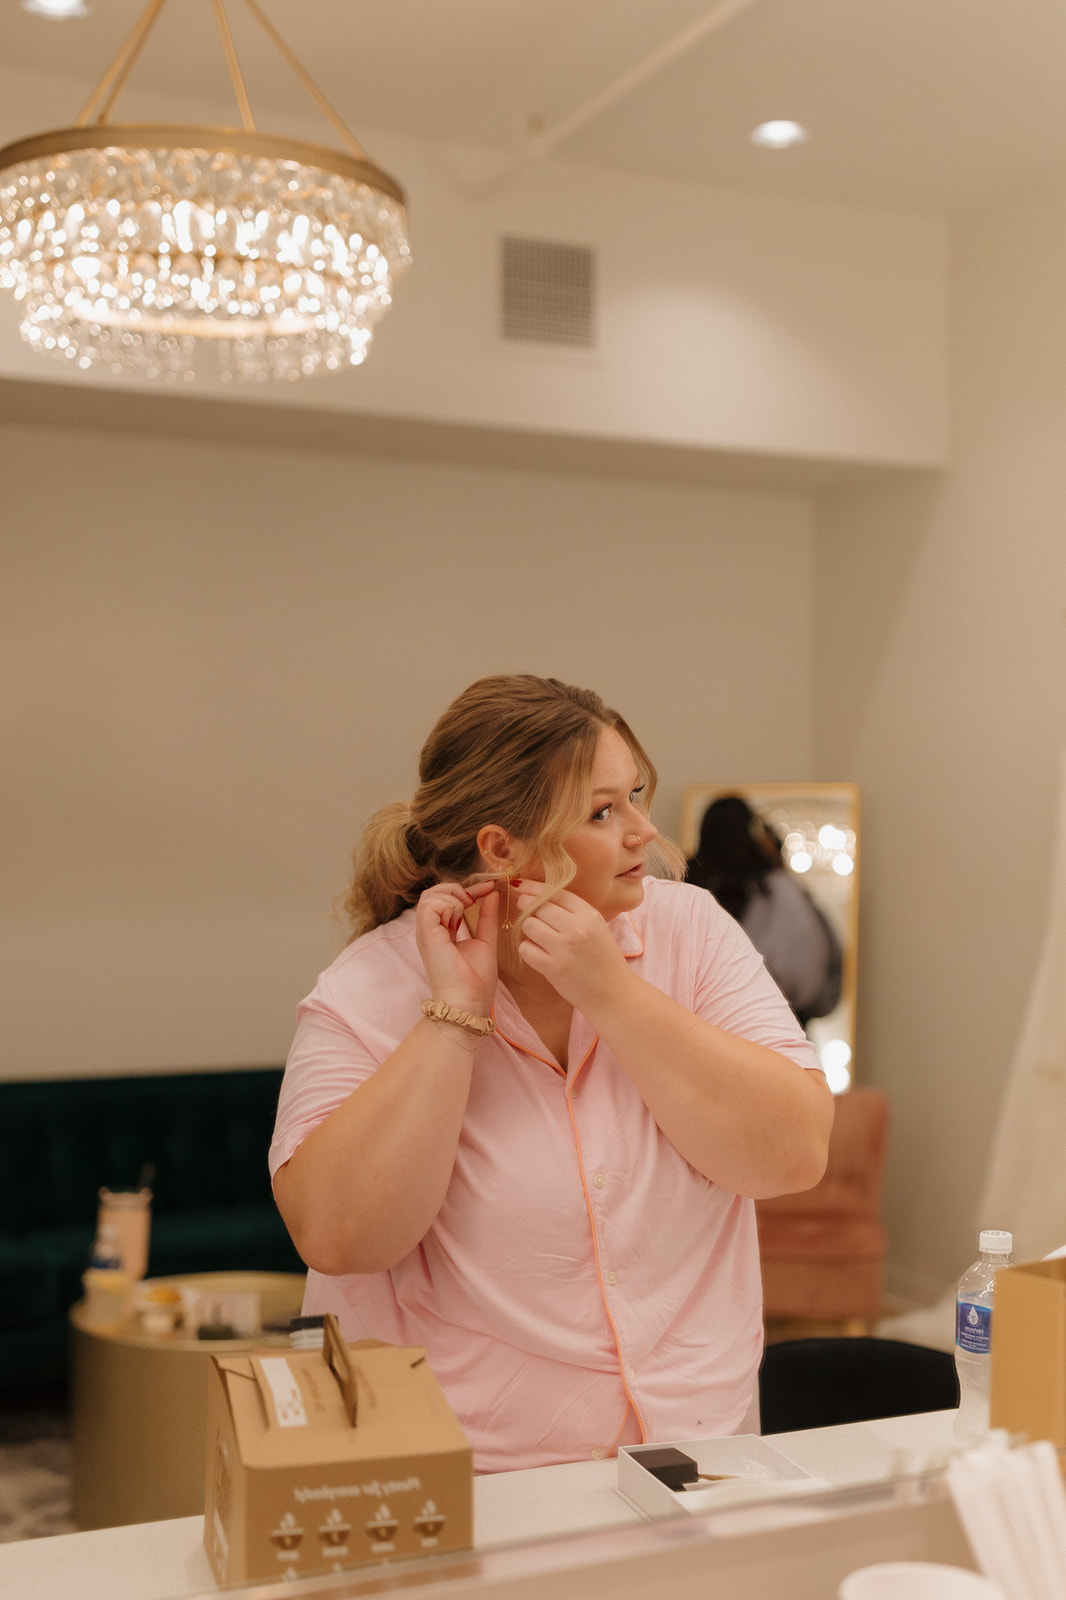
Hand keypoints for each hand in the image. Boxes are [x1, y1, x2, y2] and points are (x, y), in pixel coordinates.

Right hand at [415, 880, 500, 1013]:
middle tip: (475, 899)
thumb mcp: (486, 940)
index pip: (447, 899)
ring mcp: (426, 932)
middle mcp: (431, 930)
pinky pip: (431, 904)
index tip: (490, 887)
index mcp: (442, 932)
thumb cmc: (476, 980)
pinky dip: (448, 904)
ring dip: (453, 897)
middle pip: (434, 892)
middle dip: (458, 889)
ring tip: (466, 911)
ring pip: (430, 895)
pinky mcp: (426, 935)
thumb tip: (492, 894)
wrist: (469, 1001)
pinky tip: (458, 919)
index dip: (469, 889)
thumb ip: (487, 917)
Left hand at [514, 883, 630, 1012]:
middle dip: (527, 908)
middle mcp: (577, 928)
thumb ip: (573, 911)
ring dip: (530, 932)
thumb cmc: (603, 959)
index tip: (520, 886)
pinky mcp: (554, 967)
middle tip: (528, 915)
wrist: (614, 993)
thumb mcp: (596, 927)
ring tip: (540, 940)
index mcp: (589, 915)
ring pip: (529, 925)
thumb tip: (539, 895)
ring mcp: (565, 948)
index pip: (555, 892)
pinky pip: (526, 949)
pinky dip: (528, 951)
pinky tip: (538, 955)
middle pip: (538, 906)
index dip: (533, 887)